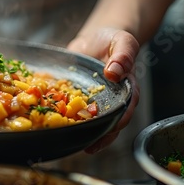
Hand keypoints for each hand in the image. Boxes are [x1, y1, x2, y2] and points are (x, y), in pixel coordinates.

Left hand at [67, 28, 140, 152]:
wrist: (95, 39)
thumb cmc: (113, 40)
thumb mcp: (122, 40)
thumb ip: (123, 54)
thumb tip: (115, 72)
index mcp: (126, 89)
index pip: (127, 108)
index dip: (120, 119)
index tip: (113, 126)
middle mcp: (111, 99)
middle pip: (110, 122)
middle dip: (101, 135)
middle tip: (90, 145)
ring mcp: (94, 102)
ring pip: (92, 121)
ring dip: (85, 133)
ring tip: (75, 143)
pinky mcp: (77, 99)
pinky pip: (72, 110)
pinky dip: (66, 118)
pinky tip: (57, 125)